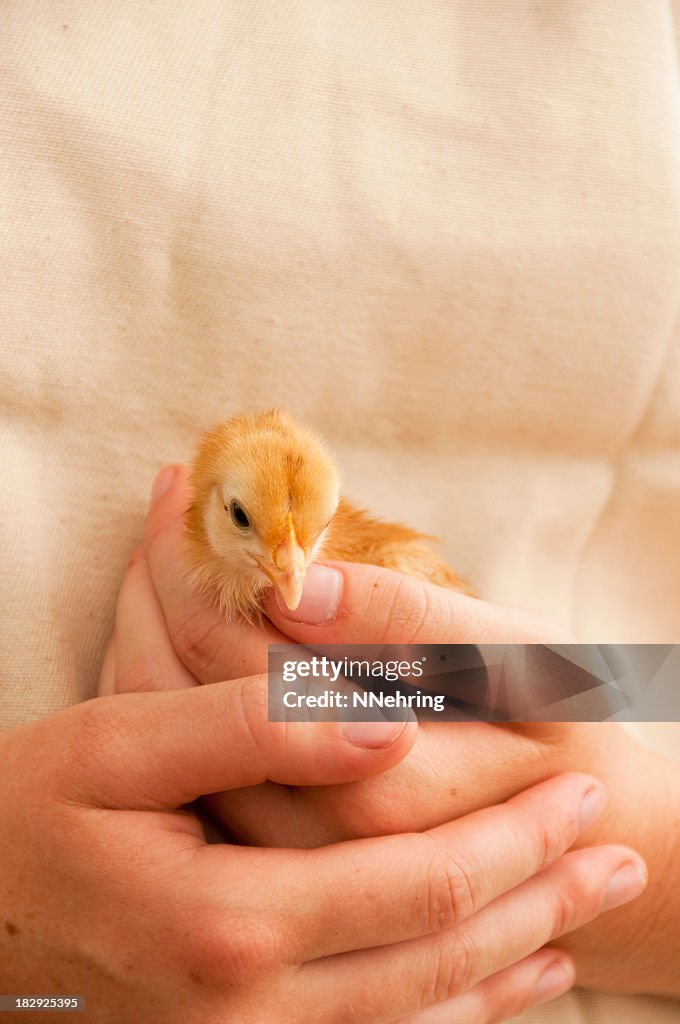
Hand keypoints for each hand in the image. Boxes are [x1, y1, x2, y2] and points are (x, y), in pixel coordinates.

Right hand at [7, 658, 633, 1023]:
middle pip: (443, 955)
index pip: (420, 885)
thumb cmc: (36, 808)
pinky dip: (463, 1015)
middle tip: (620, 849)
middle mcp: (251, 1008)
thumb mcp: (123, 742)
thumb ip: (256, 727)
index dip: (514, 838)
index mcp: (230, 920)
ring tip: (593, 914)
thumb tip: (385, 728)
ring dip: (520, 959)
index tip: (581, 786)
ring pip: (428, 1016)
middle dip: (543, 896)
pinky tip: (513, 983)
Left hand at [102, 465, 661, 1003]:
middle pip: (177, 690)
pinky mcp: (266, 850)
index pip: (236, 650)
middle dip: (159, 577)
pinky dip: (160, 679)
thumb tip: (294, 586)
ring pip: (164, 728)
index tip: (190, 481)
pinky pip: (181, 757)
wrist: (570, 835)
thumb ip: (405, 622)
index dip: (200, 557)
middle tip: (166, 497)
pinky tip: (169, 619)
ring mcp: (275, 853)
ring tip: (156, 547)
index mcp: (371, 777)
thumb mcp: (511, 660)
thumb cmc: (550, 732)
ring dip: (146, 624)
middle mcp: (305, 834)